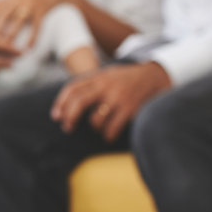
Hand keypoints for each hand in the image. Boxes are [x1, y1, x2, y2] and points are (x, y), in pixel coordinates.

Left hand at [0, 0, 69, 44]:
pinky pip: (36, 27)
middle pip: (5, 16)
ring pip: (19, 22)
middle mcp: (19, 2)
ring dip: (13, 34)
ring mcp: (30, 7)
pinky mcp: (41, 13)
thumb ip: (2, 0)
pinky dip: (32, 37)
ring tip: (8, 46)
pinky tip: (29, 48)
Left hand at [50, 62, 172, 140]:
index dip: (60, 103)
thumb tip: (66, 105)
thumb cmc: (126, 80)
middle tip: (67, 128)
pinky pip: (111, 128)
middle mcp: (106, 85)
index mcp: (98, 76)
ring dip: (94, 128)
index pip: (72, 88)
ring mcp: (118, 97)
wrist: (155, 75)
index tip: (56, 117)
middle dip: (69, 117)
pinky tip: (109, 136)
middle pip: (79, 101)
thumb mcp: (107, 75)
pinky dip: (107, 135)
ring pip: (95, 120)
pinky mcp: (130, 109)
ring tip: (99, 128)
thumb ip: (90, 85)